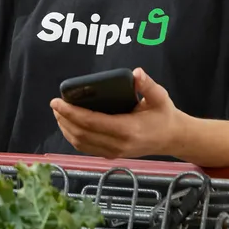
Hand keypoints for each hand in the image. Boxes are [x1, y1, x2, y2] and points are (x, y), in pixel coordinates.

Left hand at [50, 68, 185, 159]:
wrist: (173, 138)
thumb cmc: (164, 115)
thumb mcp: (160, 97)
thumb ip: (148, 85)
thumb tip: (136, 73)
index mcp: (128, 130)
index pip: (92, 122)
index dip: (71, 113)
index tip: (57, 102)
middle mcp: (118, 144)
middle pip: (81, 134)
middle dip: (64, 119)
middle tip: (55, 105)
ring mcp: (114, 152)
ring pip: (81, 143)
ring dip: (65, 128)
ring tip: (59, 113)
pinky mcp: (111, 155)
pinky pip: (86, 148)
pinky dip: (73, 137)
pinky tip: (68, 125)